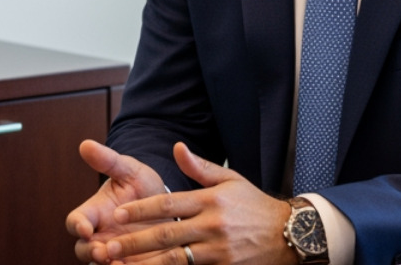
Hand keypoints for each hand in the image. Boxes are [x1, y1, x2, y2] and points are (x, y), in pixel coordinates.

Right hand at [66, 140, 168, 260]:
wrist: (169, 208)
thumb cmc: (142, 187)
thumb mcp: (129, 171)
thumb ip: (108, 161)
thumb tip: (85, 144)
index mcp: (94, 213)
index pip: (75, 221)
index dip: (77, 226)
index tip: (85, 228)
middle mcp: (100, 236)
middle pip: (83, 250)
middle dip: (91, 253)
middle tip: (102, 253)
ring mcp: (116, 254)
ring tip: (121, 264)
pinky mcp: (133, 264)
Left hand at [97, 142, 293, 264]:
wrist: (290, 234)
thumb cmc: (255, 205)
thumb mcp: (230, 180)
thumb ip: (200, 167)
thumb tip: (176, 147)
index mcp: (210, 200)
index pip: (168, 204)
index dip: (142, 210)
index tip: (118, 215)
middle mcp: (213, 225)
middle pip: (166, 234)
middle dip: (135, 242)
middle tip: (109, 247)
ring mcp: (219, 249)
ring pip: (175, 259)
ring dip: (146, 264)